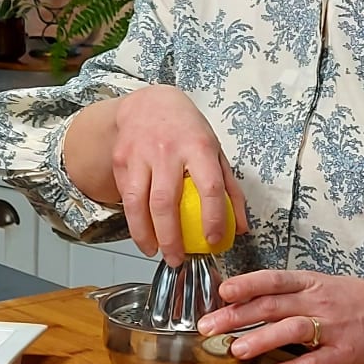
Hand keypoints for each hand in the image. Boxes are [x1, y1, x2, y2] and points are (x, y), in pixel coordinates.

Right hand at [110, 85, 247, 265]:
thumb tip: (242, 228)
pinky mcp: (121, 160)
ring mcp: (140, 154)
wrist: (149, 103)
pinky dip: (134, 219)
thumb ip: (230, 190)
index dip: (213, 218)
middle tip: (177, 259)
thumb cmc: (187, 131)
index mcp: (199, 146)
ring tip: (154, 252)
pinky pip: (126, 196)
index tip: (212, 241)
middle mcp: (167, 150)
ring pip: (138, 203)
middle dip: (170, 237)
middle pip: (166, 201)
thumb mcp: (216, 152)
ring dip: (145, 234)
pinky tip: (143, 232)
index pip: (209, 187)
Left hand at [196, 270, 363, 363]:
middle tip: (210, 327)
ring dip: (263, 339)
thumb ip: (281, 293)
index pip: (273, 280)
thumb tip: (238, 300)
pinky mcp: (343, 353)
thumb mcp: (315, 284)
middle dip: (238, 316)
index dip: (247, 284)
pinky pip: (316, 361)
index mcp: (308, 283)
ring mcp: (331, 327)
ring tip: (237, 349)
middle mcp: (317, 302)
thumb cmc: (348, 298)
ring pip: (293, 330)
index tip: (223, 291)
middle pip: (273, 306)